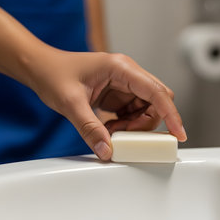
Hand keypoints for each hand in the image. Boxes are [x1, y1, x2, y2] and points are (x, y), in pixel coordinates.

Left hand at [26, 46, 186, 160]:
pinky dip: (126, 126)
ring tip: (111, 131)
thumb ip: (90, 129)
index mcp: (120, 68)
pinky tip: (108, 127)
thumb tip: (108, 152)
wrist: (41, 69)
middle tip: (125, 137)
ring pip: (146, 110)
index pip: (156, 91)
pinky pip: (133, 113)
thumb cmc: (53, 74)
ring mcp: (124, 84)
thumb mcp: (71, 103)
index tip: (179, 134)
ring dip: (134, 127)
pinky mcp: (119, 94)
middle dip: (146, 124)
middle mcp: (127, 74)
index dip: (171, 113)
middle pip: (156, 102)